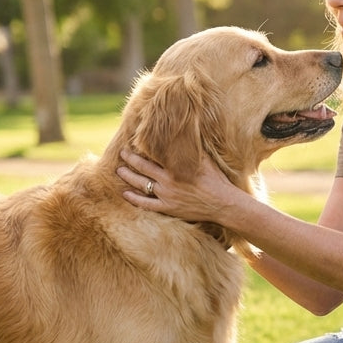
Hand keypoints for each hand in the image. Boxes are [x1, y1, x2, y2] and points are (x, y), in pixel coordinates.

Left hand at [117, 149, 243, 226]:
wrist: (223, 203)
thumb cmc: (216, 180)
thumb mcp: (205, 159)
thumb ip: (191, 149)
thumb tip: (185, 135)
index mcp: (174, 167)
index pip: (152, 155)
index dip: (141, 149)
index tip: (134, 143)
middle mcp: (167, 181)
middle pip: (142, 168)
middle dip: (130, 159)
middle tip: (122, 153)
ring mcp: (166, 196)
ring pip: (141, 185)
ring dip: (128, 177)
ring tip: (119, 171)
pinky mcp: (168, 208)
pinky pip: (146, 204)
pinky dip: (134, 199)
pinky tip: (125, 194)